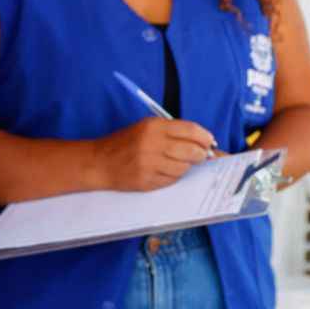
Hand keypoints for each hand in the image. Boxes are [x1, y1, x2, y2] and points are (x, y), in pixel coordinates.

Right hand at [92, 118, 217, 190]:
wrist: (100, 162)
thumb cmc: (125, 143)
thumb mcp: (146, 127)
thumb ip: (172, 131)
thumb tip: (203, 141)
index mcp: (153, 127)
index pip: (190, 130)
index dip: (205, 137)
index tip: (209, 142)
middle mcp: (152, 145)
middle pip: (191, 151)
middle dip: (201, 154)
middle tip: (200, 155)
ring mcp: (149, 165)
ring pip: (183, 168)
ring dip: (185, 167)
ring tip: (175, 162)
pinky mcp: (147, 181)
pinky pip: (172, 180)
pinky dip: (173, 177)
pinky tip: (163, 171)